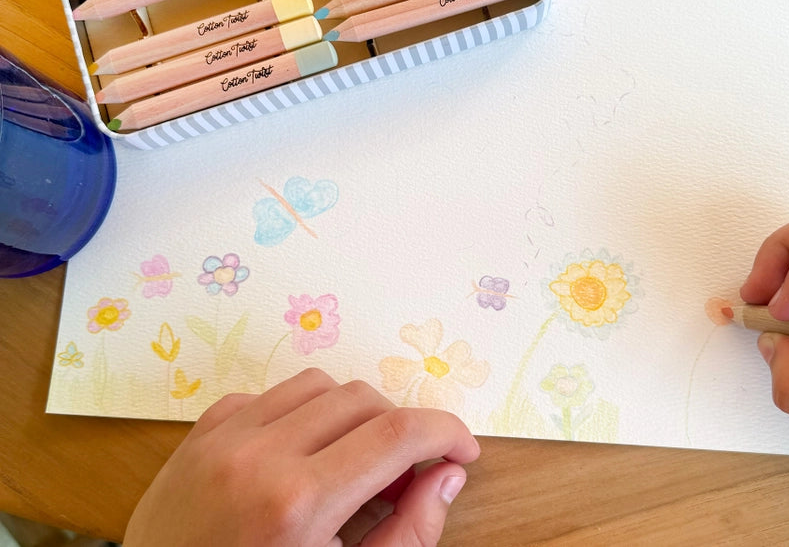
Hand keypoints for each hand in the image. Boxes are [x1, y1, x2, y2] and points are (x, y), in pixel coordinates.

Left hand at [123, 367, 479, 545]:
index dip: (445, 433)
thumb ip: (407, 535)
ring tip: (353, 459)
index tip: (462, 451)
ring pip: (317, 384)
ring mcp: (222, 439)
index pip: (397, 434)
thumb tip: (446, 474)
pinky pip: (268, 395)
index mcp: (297, 505)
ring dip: (350, 413)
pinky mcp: (199, 435)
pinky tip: (300, 453)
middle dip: (400, 427)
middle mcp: (258, 457)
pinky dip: (298, 414)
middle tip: (407, 471)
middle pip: (363, 400)